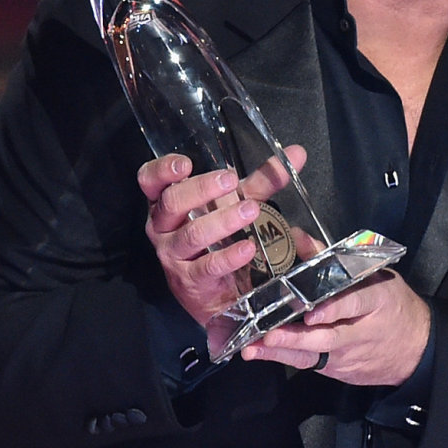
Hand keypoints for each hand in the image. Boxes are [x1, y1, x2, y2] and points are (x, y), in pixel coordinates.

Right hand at [139, 147, 307, 327]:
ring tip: (251, 211)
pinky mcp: (190, 281)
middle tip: (231, 180)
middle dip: (202, 190)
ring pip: (191, 234)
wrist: (218, 293)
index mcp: (168, 204)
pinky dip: (229, 257)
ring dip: (222, 221)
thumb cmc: (220, 239)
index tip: (185, 164)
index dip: (162, 170)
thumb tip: (297, 154)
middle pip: (172, 202)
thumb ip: (264, 180)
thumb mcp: (238, 204)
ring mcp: (173, 256)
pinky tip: (248, 249)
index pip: (150, 181)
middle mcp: (163, 228)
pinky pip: (207, 266)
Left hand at [243, 271, 430, 387]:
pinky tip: (262, 353)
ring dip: (282, 352)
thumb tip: (298, 237)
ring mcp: (349, 355)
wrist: (416, 349)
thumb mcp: (372, 277)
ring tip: (254, 348)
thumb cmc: (392, 306)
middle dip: (296, 338)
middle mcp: (361, 332)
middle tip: (270, 335)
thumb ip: (332, 260)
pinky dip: (285, 359)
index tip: (312, 313)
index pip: (355, 304)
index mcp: (376, 301)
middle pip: (328, 337)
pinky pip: (312, 365)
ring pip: (314, 355)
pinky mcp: (340, 371)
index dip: (333, 310)